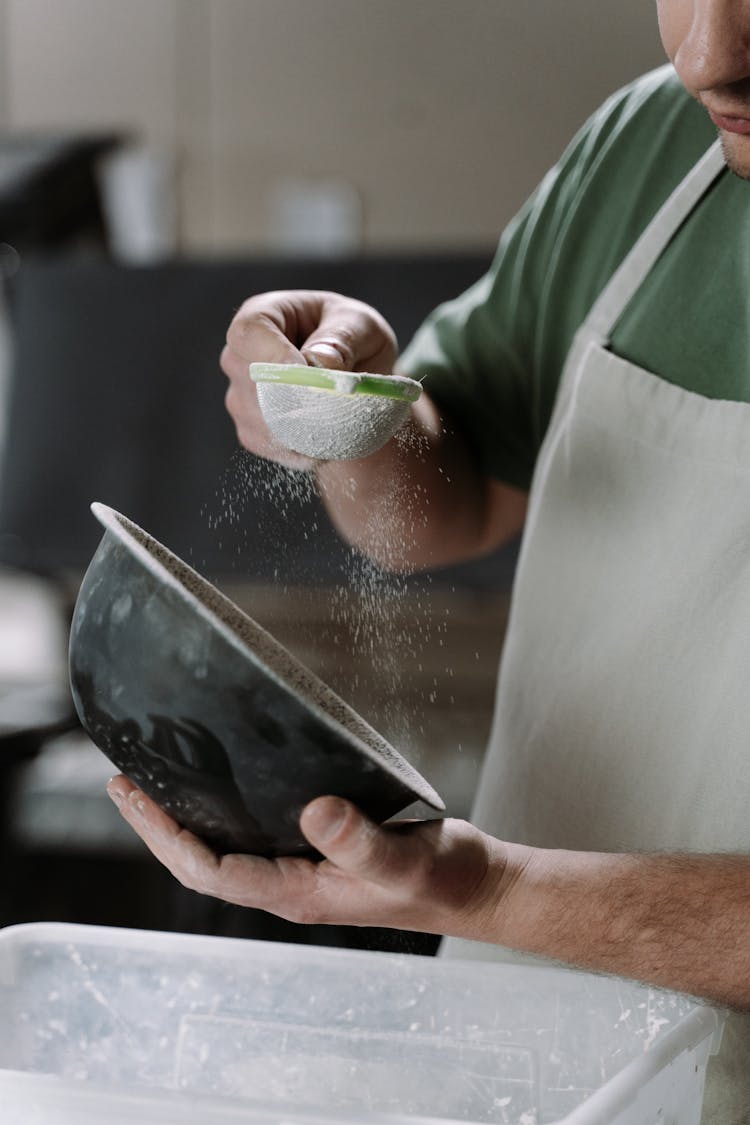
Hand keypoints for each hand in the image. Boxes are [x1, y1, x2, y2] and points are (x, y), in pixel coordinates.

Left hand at [106, 776, 519, 938]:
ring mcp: (302, 865)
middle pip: (204, 859)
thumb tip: (315, 810)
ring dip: (188, 814)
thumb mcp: (406, 861)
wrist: (476, 885)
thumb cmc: (443, 879)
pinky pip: (257, 827)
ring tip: (157, 774)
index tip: (136, 795)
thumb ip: (361, 841)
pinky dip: (228, 804)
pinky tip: (225, 776)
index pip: (211, 871)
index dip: (167, 837)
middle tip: (123, 780)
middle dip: (160, 824)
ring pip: (227, 843)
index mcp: (297, 893)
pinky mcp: (318, 845)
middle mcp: (289, 881)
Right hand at [220, 290, 397, 468]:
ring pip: (259, 419)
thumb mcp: (361, 325)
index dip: (273, 355)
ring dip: (301, 426)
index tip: (305, 373)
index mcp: (264, 315)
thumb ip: (343, 339)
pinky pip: (270, 446)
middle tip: (335, 407)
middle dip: (293, 398)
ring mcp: (240, 395)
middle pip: (250, 381)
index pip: (249, 332)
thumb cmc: (355, 337)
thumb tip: (320, 362)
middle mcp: (240, 355)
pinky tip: (327, 441)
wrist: (358, 374)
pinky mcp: (251, 430)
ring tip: (340, 424)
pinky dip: (301, 448)